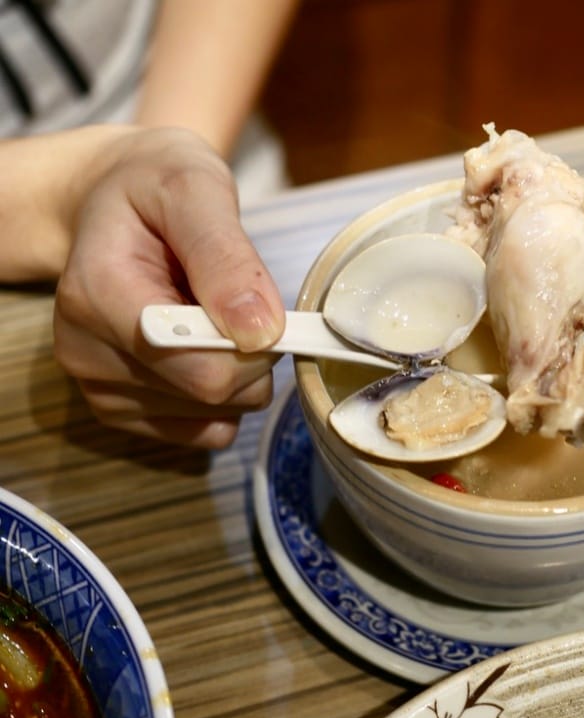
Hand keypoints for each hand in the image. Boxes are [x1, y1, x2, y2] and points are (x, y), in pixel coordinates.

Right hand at [51, 127, 284, 447]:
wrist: (114, 197)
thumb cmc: (155, 187)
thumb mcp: (196, 191)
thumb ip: (227, 259)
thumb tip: (260, 332)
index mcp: (96, 295)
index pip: (201, 368)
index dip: (255, 346)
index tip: (263, 304)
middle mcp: (85, 350)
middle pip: (213, 395)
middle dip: (252, 354)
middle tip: (240, 301)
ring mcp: (99, 386)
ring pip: (217, 416)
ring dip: (239, 371)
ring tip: (209, 313)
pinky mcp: (121, 408)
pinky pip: (206, 430)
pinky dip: (224, 397)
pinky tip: (205, 348)